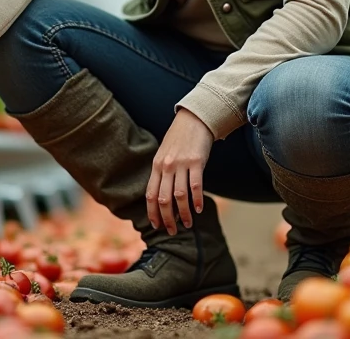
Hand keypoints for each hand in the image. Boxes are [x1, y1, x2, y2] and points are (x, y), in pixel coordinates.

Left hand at [147, 109, 213, 233]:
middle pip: (163, 199)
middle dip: (167, 218)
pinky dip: (197, 200)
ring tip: (187, 224)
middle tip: (172, 231)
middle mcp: (166, 166)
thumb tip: (161, 196)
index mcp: (156, 166)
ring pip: (179, 196)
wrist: (194, 120)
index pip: (150, 194)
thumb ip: (162, 173)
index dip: (152, 212)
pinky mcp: (196, 161)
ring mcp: (181, 164)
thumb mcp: (164, 154)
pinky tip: (199, 209)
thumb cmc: (179, 139)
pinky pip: (196, 186)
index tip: (156, 225)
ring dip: (183, 213)